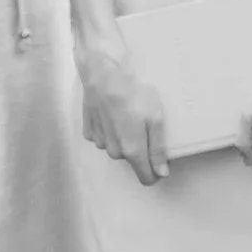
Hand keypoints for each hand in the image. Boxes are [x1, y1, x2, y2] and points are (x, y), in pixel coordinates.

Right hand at [76, 40, 169, 186]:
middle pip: (132, 160)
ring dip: (124, 137)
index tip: (160, 155)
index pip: (146, 178)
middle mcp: (114, 152)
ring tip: (126, 113)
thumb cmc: (133, 93)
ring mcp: (100, 142)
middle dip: (140, 147)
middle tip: (143, 123)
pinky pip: (104, 138)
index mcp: (132, 151)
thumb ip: (158, 149)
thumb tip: (162, 173)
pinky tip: (112, 112)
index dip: (156, 171)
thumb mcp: (155, 118)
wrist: (103, 74)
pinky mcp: (89, 131)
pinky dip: (110, 129)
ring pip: (117, 148)